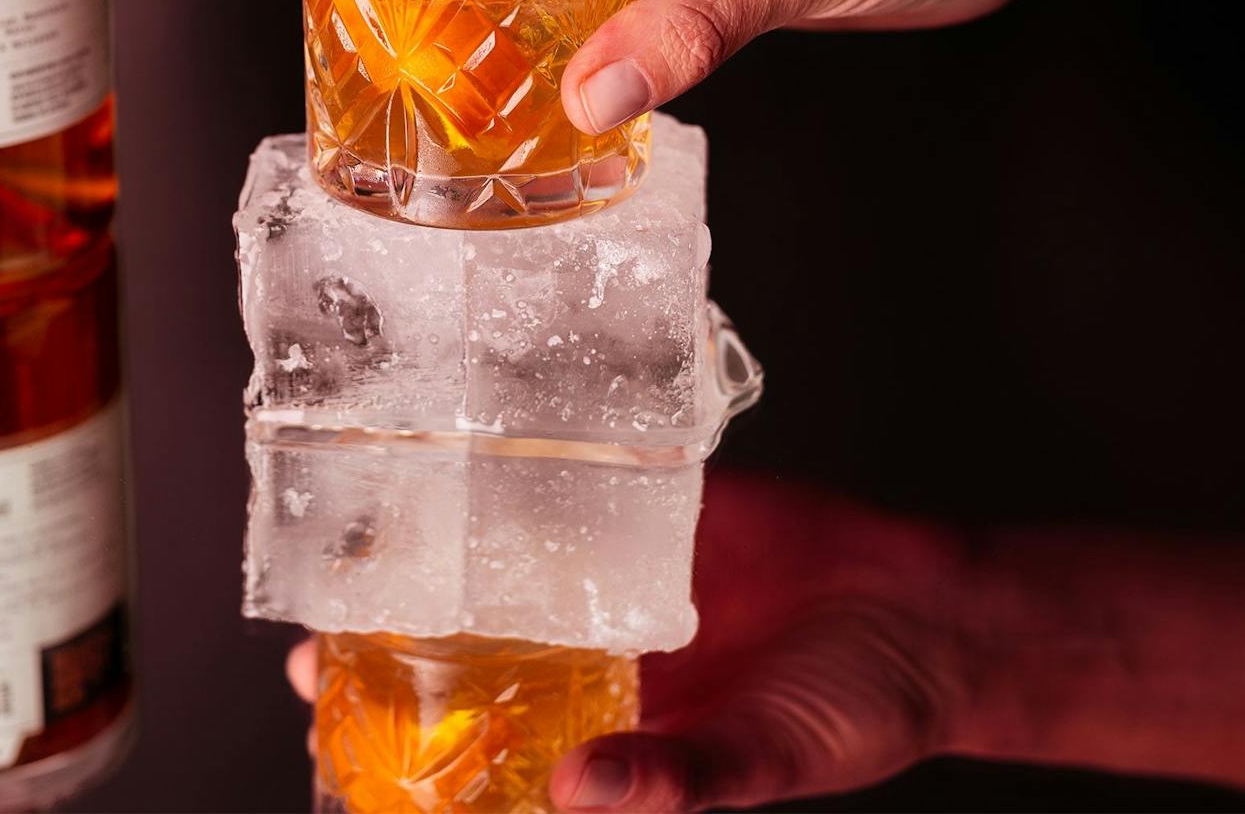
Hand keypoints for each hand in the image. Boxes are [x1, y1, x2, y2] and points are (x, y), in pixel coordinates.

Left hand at [283, 475, 980, 812]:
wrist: (928, 611)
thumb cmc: (855, 710)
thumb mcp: (765, 762)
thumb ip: (675, 778)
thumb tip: (578, 794)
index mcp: (617, 727)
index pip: (498, 743)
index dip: (420, 741)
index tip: (334, 725)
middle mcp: (601, 652)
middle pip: (480, 650)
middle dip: (400, 651)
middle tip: (315, 644)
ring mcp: (622, 573)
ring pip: (512, 565)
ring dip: (442, 562)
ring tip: (361, 558)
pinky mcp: (657, 505)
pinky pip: (579, 488)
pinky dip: (527, 480)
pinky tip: (467, 464)